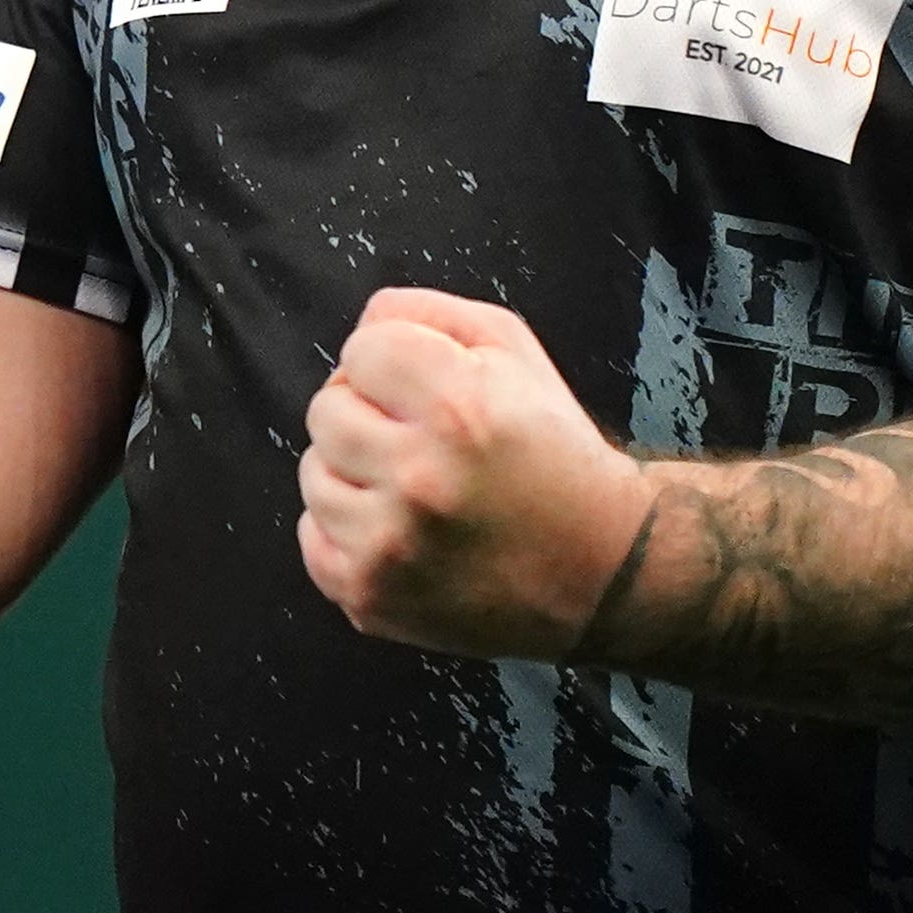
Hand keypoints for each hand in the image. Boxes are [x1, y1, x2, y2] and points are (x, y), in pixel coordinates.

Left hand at [296, 287, 651, 659]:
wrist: (600, 566)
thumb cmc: (553, 451)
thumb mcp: (513, 351)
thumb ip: (428, 315)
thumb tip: (362, 325)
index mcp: (457, 408)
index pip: (362, 349)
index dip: (393, 361)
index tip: (423, 386)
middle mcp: (419, 478)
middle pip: (326, 410)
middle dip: (367, 412)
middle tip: (417, 436)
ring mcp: (390, 546)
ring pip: (314, 473)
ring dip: (354, 471)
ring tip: (411, 485)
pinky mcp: (371, 597)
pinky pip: (312, 538)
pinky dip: (347, 529)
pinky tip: (399, 528)